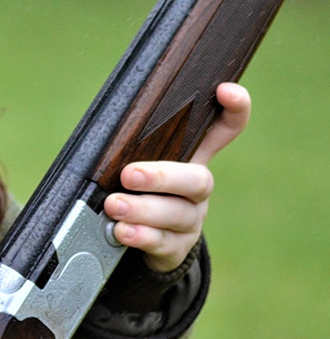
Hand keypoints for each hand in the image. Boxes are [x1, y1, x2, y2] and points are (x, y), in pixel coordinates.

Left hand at [103, 81, 250, 271]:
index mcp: (191, 156)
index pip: (224, 129)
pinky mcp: (177, 248)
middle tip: (128, 174)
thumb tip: (105, 122)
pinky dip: (141, 236)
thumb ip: (131, 142)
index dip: (234, 110)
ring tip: (114, 206)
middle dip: (162, 176)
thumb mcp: (138, 158)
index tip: (226, 90)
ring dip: (142, 210)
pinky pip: (163, 243)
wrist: (143, 239)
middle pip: (197, 179)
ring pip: (176, 214)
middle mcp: (197, 188)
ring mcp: (191, 219)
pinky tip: (123, 231)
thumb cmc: (136, 186)